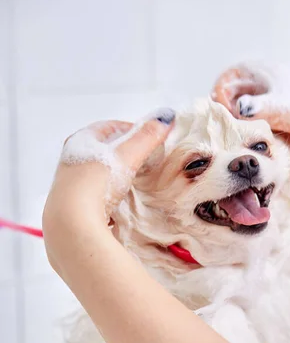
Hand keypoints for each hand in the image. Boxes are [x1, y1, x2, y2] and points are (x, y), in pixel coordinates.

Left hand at [42, 110, 174, 274]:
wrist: (73, 224)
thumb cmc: (96, 183)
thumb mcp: (126, 156)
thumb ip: (147, 137)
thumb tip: (165, 118)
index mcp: (81, 140)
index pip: (110, 127)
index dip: (132, 130)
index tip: (149, 138)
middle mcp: (72, 159)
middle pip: (103, 150)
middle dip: (125, 154)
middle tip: (145, 160)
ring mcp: (71, 184)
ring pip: (99, 173)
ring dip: (116, 176)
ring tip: (135, 183)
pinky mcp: (74, 207)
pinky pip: (97, 195)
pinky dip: (110, 195)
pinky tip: (120, 205)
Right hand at [212, 63, 289, 175]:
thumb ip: (269, 110)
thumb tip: (240, 110)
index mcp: (271, 77)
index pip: (231, 79)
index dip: (222, 93)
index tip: (222, 112)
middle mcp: (267, 96)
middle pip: (232, 105)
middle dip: (227, 121)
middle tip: (226, 138)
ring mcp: (271, 118)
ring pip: (242, 127)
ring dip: (238, 140)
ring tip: (237, 152)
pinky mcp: (275, 139)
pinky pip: (254, 144)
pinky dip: (250, 152)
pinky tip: (249, 160)